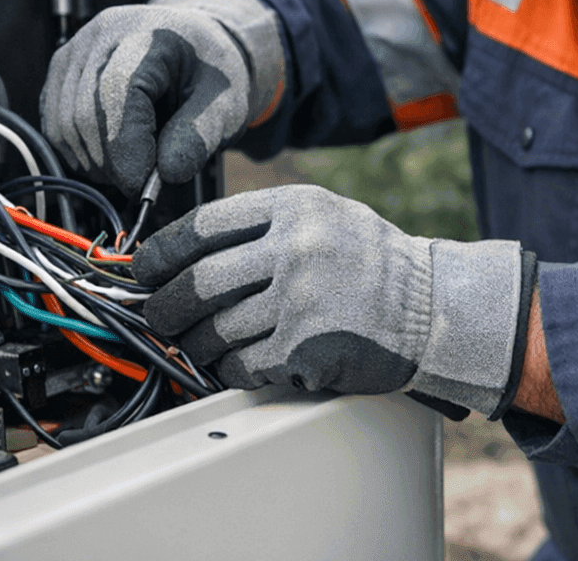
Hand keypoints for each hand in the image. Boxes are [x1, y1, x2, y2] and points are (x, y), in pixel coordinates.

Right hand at [40, 0, 282, 193]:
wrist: (196, 47)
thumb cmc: (212, 72)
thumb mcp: (227, 103)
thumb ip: (199, 136)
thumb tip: (167, 172)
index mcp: (148, 35)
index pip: (117, 92)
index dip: (126, 147)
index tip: (143, 184)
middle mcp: (103, 35)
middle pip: (84, 113)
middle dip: (111, 163)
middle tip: (141, 182)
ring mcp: (75, 51)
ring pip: (63, 125)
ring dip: (94, 162)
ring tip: (132, 165)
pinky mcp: (61, 72)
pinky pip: (54, 125)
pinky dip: (80, 152)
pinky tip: (112, 154)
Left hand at [132, 184, 534, 415]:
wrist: (434, 307)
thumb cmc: (372, 263)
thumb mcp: (323, 216)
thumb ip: (262, 225)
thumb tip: (182, 251)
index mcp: (295, 208)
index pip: (203, 226)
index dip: (161, 252)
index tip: (144, 269)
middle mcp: (296, 249)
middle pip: (199, 282)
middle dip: (164, 306)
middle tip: (158, 315)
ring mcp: (302, 301)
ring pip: (213, 330)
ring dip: (193, 344)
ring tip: (195, 344)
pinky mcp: (307, 349)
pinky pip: (241, 365)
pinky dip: (227, 369)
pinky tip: (236, 362)